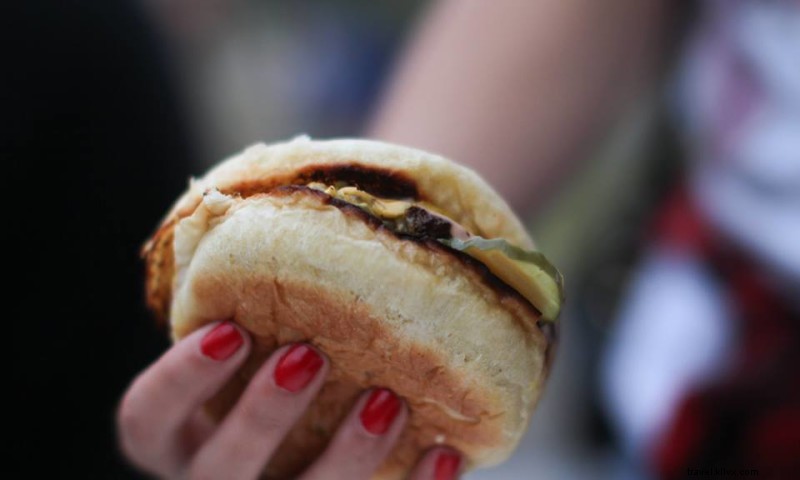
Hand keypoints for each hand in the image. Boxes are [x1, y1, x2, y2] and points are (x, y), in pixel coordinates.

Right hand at [117, 321, 462, 478]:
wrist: (316, 406)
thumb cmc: (273, 341)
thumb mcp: (247, 323)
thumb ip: (251, 287)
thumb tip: (303, 188)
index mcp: (177, 430)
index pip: (149, 416)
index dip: (182, 379)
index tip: (230, 327)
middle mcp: (215, 473)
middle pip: (220, 471)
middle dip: (263, 415)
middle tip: (308, 355)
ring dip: (346, 456)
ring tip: (388, 398)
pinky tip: (447, 452)